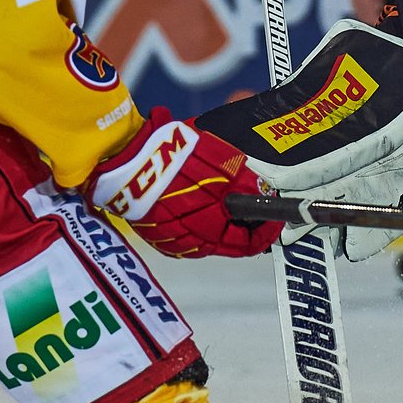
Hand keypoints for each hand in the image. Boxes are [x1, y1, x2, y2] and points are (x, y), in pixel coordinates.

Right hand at [88, 108, 280, 257]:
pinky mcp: (151, 228)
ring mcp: (168, 238)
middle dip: (241, 220)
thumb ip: (249, 185)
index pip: (250, 244)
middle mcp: (190, 244)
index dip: (266, 228)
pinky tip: (194, 192)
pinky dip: (193, 213)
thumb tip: (264, 192)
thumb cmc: (178, 161)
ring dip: (216, 216)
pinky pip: (181, 226)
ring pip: (204, 232)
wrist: (127, 158)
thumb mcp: (226, 166)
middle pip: (227, 239)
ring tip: (221, 190)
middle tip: (251, 197)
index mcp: (212, 233)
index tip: (275, 212)